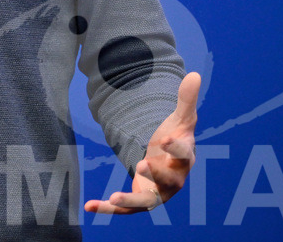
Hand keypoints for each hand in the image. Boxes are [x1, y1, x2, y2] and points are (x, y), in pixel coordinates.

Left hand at [84, 71, 200, 214]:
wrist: (167, 162)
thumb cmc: (175, 139)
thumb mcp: (181, 119)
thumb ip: (186, 100)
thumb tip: (194, 74)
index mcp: (183, 159)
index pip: (184, 155)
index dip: (176, 149)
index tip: (167, 139)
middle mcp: (173, 179)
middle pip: (168, 181)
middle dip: (156, 175)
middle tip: (141, 165)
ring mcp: (157, 193)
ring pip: (146, 201)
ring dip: (131, 201)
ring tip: (114, 197)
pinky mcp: (140, 201)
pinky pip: (125, 209)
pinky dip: (108, 209)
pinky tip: (89, 206)